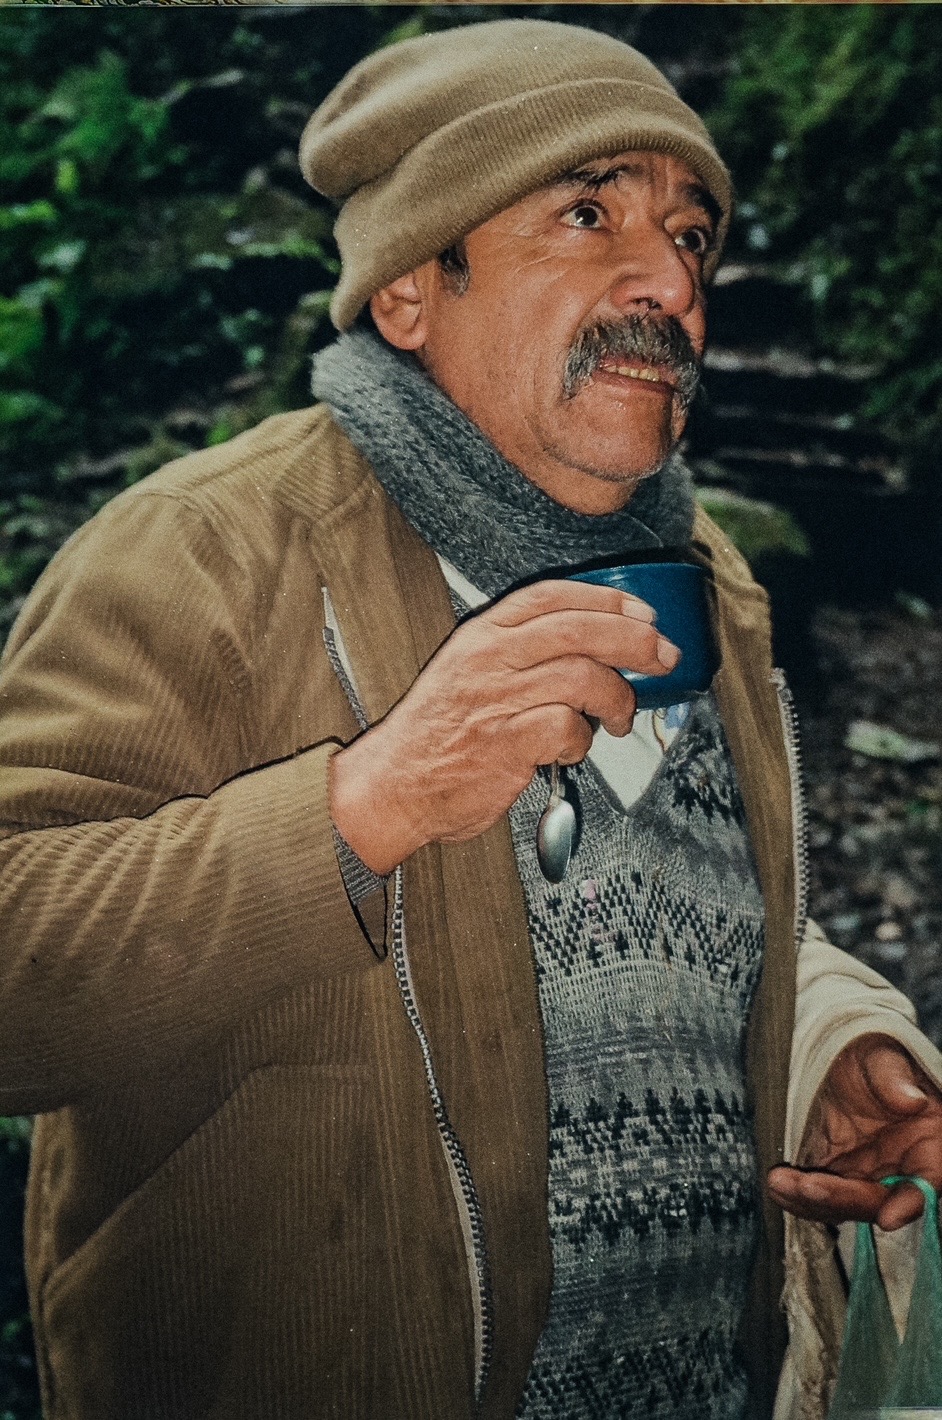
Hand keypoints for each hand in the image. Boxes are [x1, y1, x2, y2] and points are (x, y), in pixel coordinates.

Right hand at [330, 578, 678, 873]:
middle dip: (633, 639)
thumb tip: (596, 646)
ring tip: (619, 717)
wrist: (394, 784)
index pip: (552, 596)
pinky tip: (573, 750)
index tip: (642, 610)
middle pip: (578, 629)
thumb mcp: (467, 671)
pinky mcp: (505, 744)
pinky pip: (566, 728)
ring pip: (582, 677)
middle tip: (663, 656)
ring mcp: (497, 700)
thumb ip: (520, 653)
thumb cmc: (438, 733)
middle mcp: (490, 659)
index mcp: (482, 635)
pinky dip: (582, 741)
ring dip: (616, 698)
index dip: (606, 598)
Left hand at [767, 1034, 941, 1229]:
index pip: (925, 1183)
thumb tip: (911, 1100)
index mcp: (926, 1144)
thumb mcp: (881, 1056)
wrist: (837, 1056)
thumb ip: (894, 1077)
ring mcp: (864, 1176)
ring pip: (845, 1206)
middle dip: (843, 1198)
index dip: (909, 1203)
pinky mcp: (833, 1176)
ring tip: (781, 1183)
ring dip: (813, 1203)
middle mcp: (898, 1168)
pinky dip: (799, 1199)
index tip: (888, 1217)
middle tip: (809, 1186)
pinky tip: (777, 1186)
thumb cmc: (869, 1055)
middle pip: (877, 1200)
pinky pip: (819, 1198)